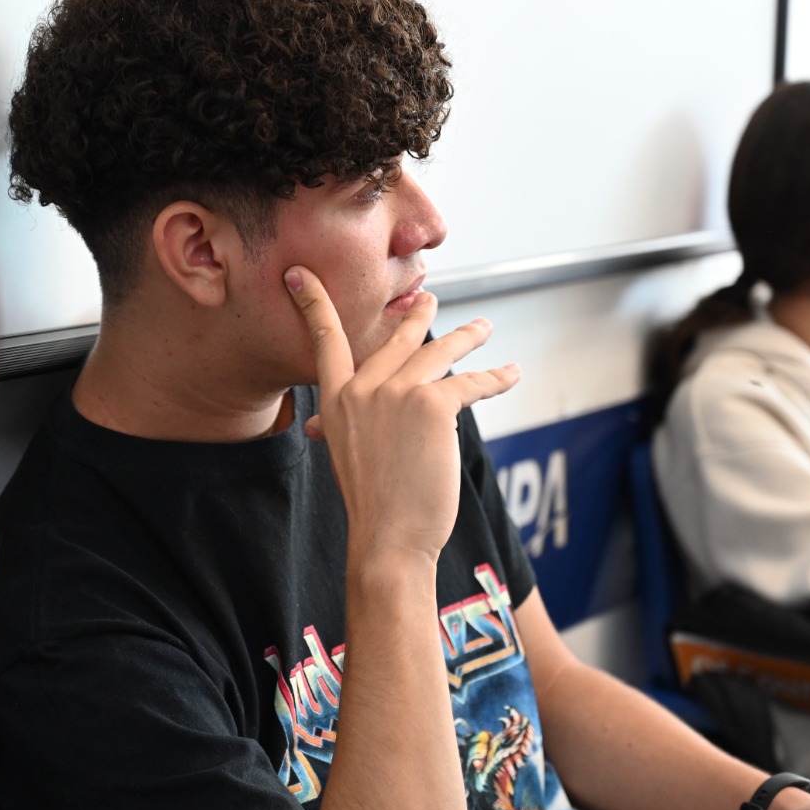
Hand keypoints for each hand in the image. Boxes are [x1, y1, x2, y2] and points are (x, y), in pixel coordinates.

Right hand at [284, 265, 519, 563]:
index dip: (312, 303)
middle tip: (430, 297)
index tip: (300, 273)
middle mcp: (362, 389)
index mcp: (335, 400)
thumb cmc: (371, 504)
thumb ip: (336, 427)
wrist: (389, 536)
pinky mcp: (433, 405)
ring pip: (439, 352)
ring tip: (482, 327)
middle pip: (395, 337)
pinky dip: (495, 379)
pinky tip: (509, 375)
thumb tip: (318, 425)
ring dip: (467, 337)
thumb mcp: (344, 456)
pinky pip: (469, 382)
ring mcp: (398, 393)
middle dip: (418, 314)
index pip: (323, 339)